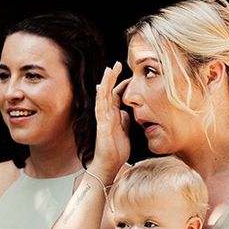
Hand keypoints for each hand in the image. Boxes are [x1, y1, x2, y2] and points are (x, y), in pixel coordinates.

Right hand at [91, 62, 130, 182]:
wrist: (109, 165)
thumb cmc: (116, 152)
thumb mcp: (125, 132)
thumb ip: (125, 121)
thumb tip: (128, 112)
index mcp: (114, 116)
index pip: (116, 96)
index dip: (121, 85)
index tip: (128, 74)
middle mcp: (107, 115)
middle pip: (109, 92)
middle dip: (113, 78)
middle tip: (117, 63)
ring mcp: (103, 119)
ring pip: (104, 96)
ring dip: (106, 82)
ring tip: (109, 69)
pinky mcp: (102, 125)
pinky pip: (101, 108)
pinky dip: (102, 96)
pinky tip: (102, 86)